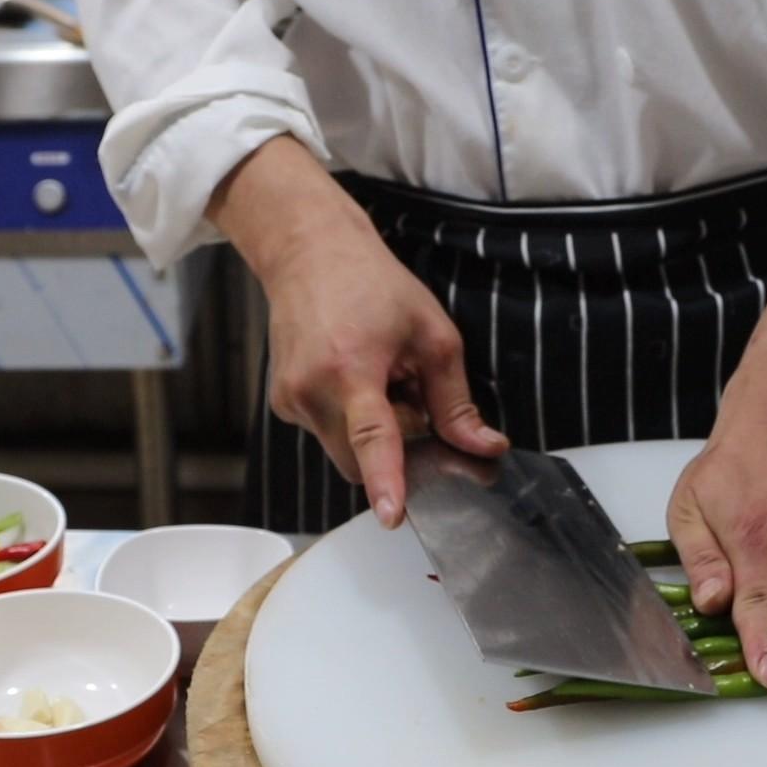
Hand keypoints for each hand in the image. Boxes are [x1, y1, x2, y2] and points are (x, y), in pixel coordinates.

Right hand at [261, 212, 506, 525]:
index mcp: (353, 368)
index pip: (373, 438)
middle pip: (361, 462)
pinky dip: (349, 419)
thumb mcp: (433, 335)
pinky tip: (354, 376)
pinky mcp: (282, 403)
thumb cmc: (372, 285)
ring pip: (344, 451)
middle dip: (394, 445)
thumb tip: (483, 447)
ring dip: (371, 430)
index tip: (392, 514)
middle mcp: (312, 389)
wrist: (309, 252)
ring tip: (378, 377)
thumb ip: (457, 402)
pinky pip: (326, 433)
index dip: (386, 480)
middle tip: (407, 393)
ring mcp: (291, 400)